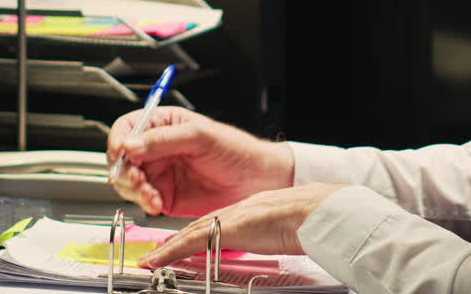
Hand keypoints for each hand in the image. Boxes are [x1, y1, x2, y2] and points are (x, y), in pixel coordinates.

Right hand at [107, 106, 293, 216]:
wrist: (255, 180)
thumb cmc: (235, 150)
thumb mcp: (200, 136)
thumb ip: (163, 140)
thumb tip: (131, 144)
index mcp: (163, 124)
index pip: (126, 128)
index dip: (118, 141)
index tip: (121, 153)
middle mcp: (156, 149)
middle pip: (121, 158)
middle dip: (124, 170)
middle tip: (138, 179)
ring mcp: (159, 173)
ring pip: (127, 181)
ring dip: (134, 189)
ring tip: (151, 194)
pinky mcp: (164, 196)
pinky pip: (142, 200)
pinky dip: (144, 203)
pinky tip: (156, 203)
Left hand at [137, 183, 347, 268]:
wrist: (318, 212)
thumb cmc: (313, 220)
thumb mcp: (287, 227)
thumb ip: (274, 233)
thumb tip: (278, 241)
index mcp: (252, 209)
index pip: (216, 222)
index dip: (196, 233)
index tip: (183, 243)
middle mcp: (237, 210)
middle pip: (199, 226)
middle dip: (177, 239)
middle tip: (158, 251)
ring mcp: (231, 218)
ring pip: (190, 232)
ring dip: (169, 247)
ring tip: (152, 259)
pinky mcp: (226, 230)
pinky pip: (191, 242)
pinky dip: (171, 252)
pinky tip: (157, 261)